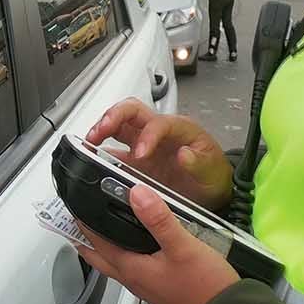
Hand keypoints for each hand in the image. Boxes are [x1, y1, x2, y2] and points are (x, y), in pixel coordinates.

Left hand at [78, 184, 238, 303]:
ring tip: (100, 230)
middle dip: (86, 240)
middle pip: (99, 259)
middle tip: (78, 221)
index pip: (97, 243)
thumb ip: (158, 219)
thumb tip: (136, 194)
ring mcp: (145, 286)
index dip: (84, 225)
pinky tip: (135, 245)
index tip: (74, 207)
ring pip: (114, 264)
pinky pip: (131, 268)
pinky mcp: (158, 287)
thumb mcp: (182, 246)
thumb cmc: (204, 283)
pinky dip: (123, 254)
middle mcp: (133, 280)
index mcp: (132, 269)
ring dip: (103, 248)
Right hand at [87, 98, 232, 208]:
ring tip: (90, 142)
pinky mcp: (136, 160)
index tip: (140, 155)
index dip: (147, 135)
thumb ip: (200, 163)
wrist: (211, 192)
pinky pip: (115, 152)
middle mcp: (159, 132)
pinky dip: (101, 153)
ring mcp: (145, 144)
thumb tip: (185, 155)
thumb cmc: (214, 175)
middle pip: (132, 110)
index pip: (158, 123)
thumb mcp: (213, 171)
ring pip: (119, 125)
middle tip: (101, 132)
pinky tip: (92, 159)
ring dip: (102, 129)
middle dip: (114, 116)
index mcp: (180, 129)